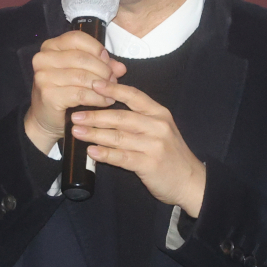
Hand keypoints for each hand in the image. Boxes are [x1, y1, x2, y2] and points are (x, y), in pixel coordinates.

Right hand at [24, 31, 125, 153]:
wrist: (47, 119)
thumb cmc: (65, 92)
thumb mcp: (83, 73)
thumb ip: (101, 66)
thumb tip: (121, 67)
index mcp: (50, 46)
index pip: (77, 38)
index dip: (97, 49)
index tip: (108, 62)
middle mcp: (43, 58)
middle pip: (82, 58)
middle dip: (103, 69)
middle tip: (114, 80)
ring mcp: (44, 76)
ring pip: (83, 76)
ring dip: (102, 85)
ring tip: (112, 92)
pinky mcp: (49, 94)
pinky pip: (80, 94)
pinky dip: (97, 98)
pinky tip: (106, 102)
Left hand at [70, 80, 205, 217]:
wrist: (191, 181)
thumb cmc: (170, 155)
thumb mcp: (161, 130)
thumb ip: (140, 118)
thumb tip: (108, 109)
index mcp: (159, 114)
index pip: (134, 96)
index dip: (113, 89)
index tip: (93, 84)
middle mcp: (158, 126)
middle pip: (121, 116)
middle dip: (95, 115)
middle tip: (75, 115)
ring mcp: (154, 145)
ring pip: (119, 136)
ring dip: (95, 133)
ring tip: (77, 132)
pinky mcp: (149, 164)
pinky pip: (122, 157)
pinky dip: (105, 154)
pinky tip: (92, 151)